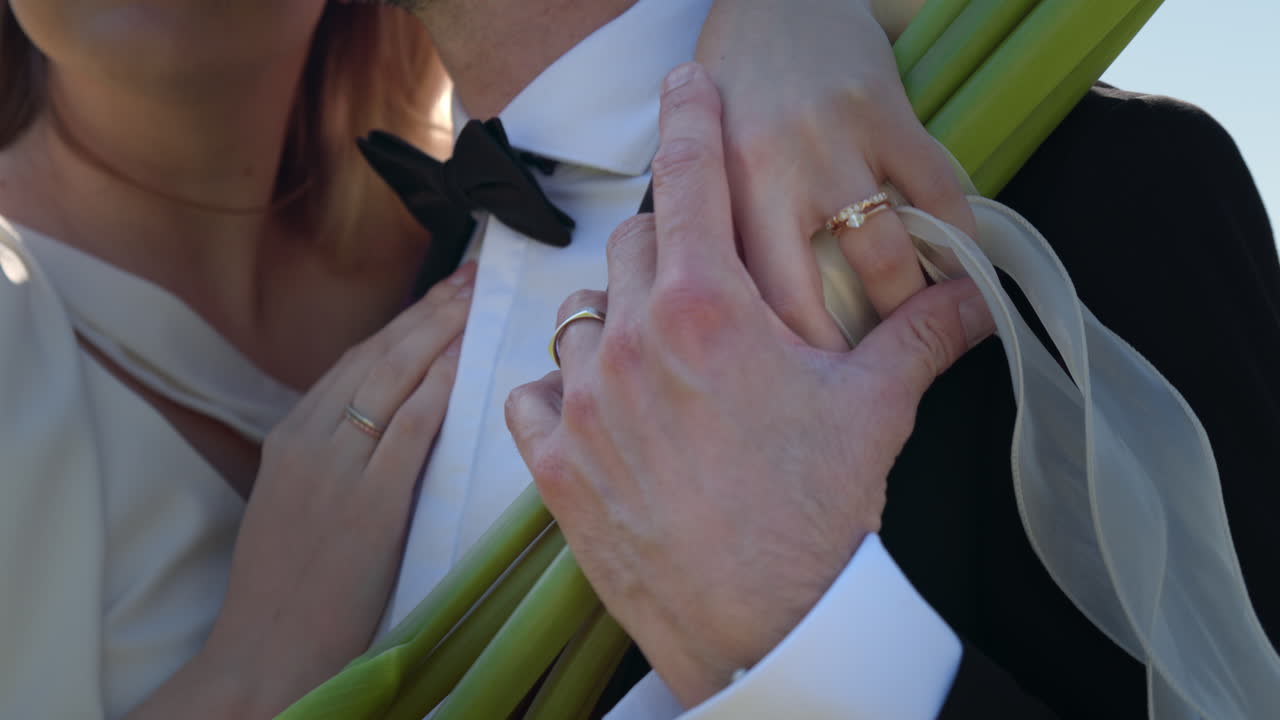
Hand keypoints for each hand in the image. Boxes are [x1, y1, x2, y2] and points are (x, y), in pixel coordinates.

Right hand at [196, 263, 473, 716]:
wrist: (267, 647)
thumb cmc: (286, 585)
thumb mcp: (294, 501)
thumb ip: (332, 454)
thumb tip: (386, 419)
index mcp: (289, 435)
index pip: (356, 360)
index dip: (404, 322)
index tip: (441, 294)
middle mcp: (309, 437)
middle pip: (378, 355)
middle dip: (429, 311)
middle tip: (472, 276)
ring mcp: (336, 465)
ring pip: (394, 378)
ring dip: (441, 333)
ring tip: (476, 300)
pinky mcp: (368, 500)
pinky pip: (411, 426)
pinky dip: (439, 387)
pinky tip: (465, 359)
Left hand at [505, 65, 992, 707]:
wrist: (761, 627)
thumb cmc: (817, 518)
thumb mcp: (874, 413)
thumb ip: (919, 336)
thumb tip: (974, 298)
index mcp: (710, 309)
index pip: (690, 179)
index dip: (690, 121)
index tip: (686, 87)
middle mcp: (632, 340)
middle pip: (635, 242)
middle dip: (670, 242)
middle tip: (705, 275)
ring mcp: (582, 402)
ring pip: (582, 313)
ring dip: (617, 315)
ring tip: (658, 352)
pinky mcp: (554, 463)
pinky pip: (532, 391)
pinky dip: (560, 388)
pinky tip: (596, 408)